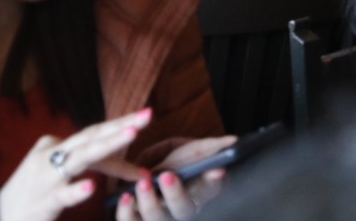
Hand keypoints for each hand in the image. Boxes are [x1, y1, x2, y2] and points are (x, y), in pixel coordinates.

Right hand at [0, 110, 150, 220]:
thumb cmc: (37, 192)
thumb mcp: (63, 171)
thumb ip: (92, 163)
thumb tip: (133, 165)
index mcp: (57, 145)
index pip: (95, 136)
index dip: (121, 131)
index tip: (147, 119)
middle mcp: (51, 155)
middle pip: (91, 136)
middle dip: (120, 126)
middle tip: (147, 116)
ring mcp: (47, 177)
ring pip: (82, 157)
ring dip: (109, 145)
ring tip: (132, 133)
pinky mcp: (43, 201)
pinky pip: (62, 195)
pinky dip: (76, 190)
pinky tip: (90, 187)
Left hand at [116, 136, 234, 220]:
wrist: (136, 173)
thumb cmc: (166, 160)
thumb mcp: (182, 150)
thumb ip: (199, 149)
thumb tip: (230, 142)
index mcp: (200, 191)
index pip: (211, 189)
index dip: (214, 182)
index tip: (216, 169)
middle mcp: (182, 210)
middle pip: (184, 211)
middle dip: (176, 194)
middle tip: (167, 175)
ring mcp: (160, 218)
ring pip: (157, 219)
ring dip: (150, 203)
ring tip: (142, 184)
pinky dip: (126, 212)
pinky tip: (125, 196)